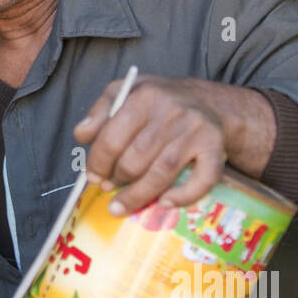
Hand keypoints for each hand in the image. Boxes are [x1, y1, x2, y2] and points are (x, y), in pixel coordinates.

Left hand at [73, 75, 228, 215]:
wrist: (208, 102)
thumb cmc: (159, 101)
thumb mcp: (125, 92)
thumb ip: (100, 111)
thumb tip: (81, 135)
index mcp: (145, 97)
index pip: (113, 137)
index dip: (98, 163)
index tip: (92, 177)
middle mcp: (172, 113)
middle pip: (136, 159)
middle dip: (117, 180)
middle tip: (108, 189)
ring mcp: (196, 132)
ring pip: (162, 173)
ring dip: (138, 196)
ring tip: (121, 206)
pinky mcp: (215, 150)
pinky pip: (201, 180)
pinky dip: (183, 197)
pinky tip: (164, 203)